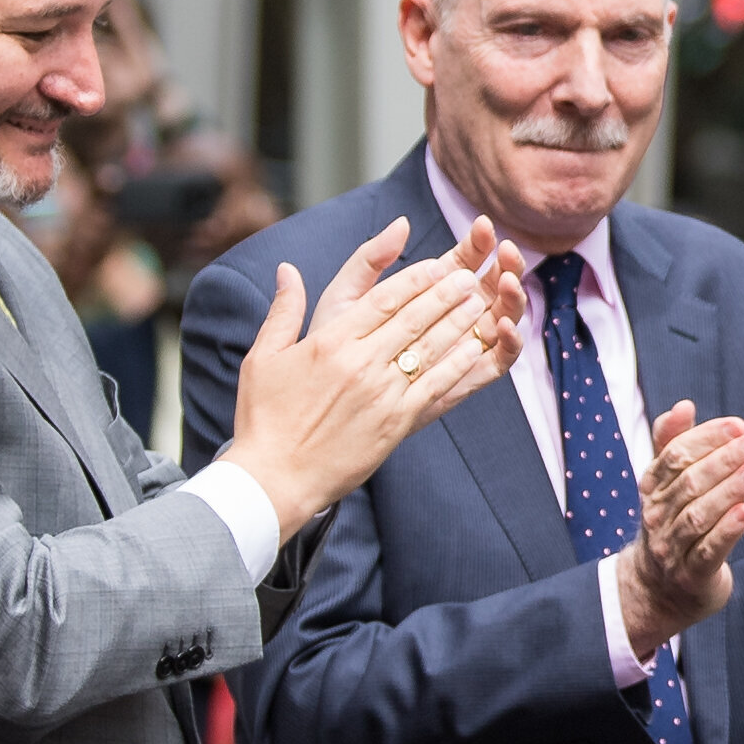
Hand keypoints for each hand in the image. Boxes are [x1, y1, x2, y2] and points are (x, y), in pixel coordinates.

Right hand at [221, 220, 514, 526]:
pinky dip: (457, 365)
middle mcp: (360, 363)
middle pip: (413, 318)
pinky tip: (474, 349)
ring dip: (459, 322)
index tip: (436, 264)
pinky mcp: (396, 422)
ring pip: (429, 348)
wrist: (274, 478)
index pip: (383, 299)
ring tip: (480, 301)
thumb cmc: (264, 418)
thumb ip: (284, 310)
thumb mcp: (263, 357)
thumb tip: (287, 269)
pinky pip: (434, 386)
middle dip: (446, 294)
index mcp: (330, 342)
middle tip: (470, 275)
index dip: (414, 279)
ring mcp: (381, 393)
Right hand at [617, 403, 743, 646]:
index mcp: (653, 488)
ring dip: (729, 490)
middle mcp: (657, 516)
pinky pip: (707, 550)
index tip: (738, 425)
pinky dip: (727, 530)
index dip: (707, 438)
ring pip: (699, 514)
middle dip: (725, 460)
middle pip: (690, 482)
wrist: (657, 590)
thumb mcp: (667, 484)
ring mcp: (671, 547)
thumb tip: (684, 405)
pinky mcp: (691, 575)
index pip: (675, 455)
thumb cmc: (671, 526)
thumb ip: (673, 443)